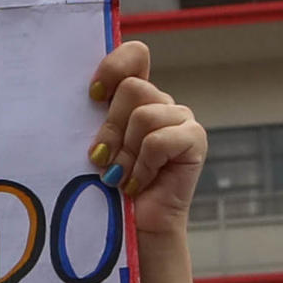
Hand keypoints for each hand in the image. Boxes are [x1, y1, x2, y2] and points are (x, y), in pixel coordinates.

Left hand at [86, 43, 206, 242]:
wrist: (134, 227)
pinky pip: (159, 140)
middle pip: (132, 89)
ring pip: (144, 116)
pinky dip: (143, 165)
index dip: (114, 66)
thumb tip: (88, 96)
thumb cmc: (108, 187)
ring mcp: (180, 119)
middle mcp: (160, 102)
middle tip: (102, 160)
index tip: (93, 95)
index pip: (135, 55)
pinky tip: (138, 183)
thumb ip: (94, 118)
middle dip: (110, 129)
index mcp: (134, 97)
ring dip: (125, 153)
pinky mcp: (194, 139)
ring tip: (121, 177)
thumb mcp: (95, 144)